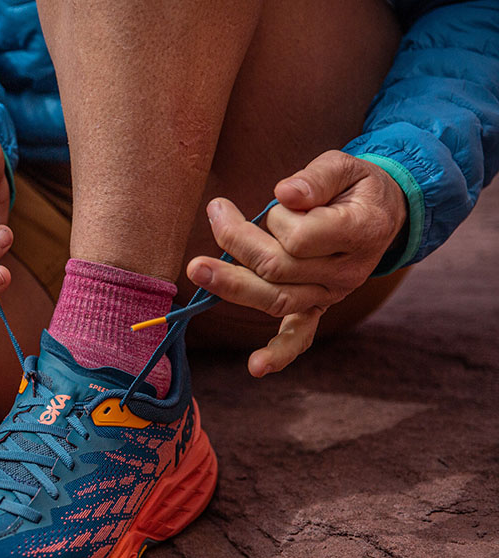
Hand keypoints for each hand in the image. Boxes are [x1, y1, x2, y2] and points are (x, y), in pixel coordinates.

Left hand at [186, 150, 406, 376]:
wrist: (383, 213)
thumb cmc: (354, 186)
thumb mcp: (344, 165)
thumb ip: (316, 178)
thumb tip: (284, 194)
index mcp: (360, 232)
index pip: (300, 237)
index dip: (277, 217)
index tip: (275, 196)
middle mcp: (348, 272)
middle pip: (278, 268)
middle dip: (238, 241)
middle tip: (216, 211)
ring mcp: (332, 294)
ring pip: (276, 299)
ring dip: (232, 286)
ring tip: (197, 269)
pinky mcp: (318, 306)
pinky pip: (300, 335)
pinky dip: (279, 353)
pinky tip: (256, 368)